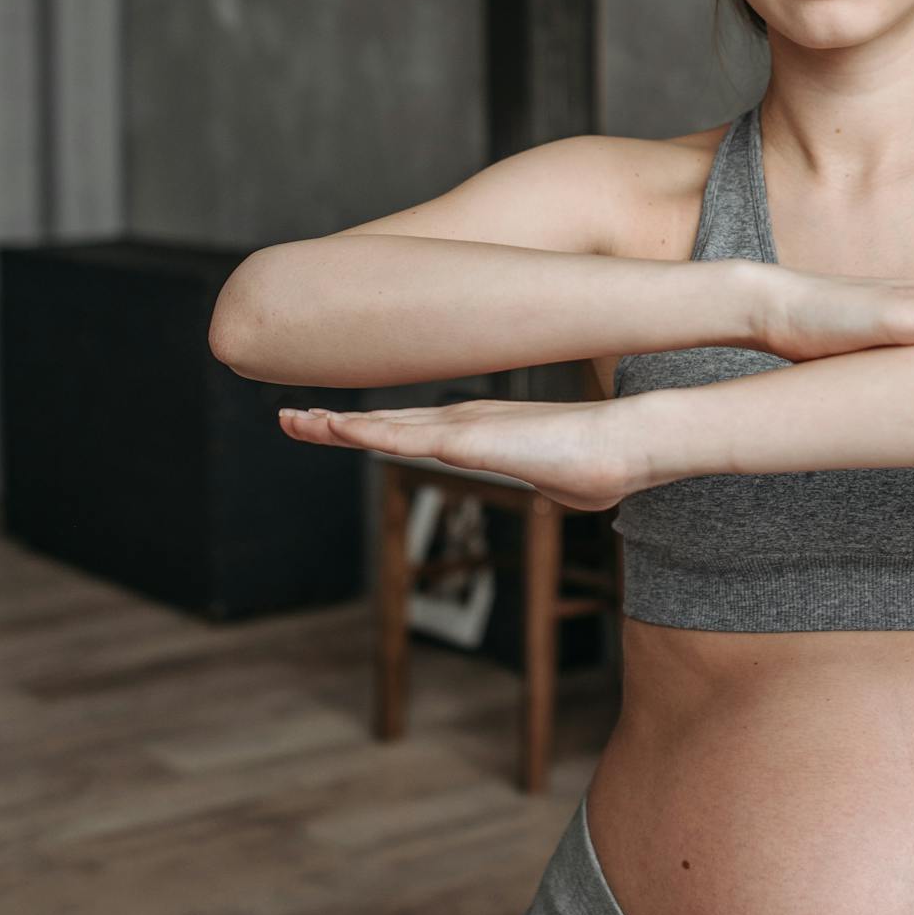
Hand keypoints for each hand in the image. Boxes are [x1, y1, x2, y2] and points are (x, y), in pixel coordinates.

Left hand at [276, 396, 632, 511]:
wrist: (622, 449)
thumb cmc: (602, 466)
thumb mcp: (562, 485)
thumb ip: (546, 487)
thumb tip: (558, 497)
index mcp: (476, 434)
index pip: (410, 430)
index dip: (369, 427)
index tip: (333, 426)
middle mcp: (459, 423)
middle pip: (383, 423)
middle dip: (335, 423)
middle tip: (291, 417)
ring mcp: (459, 426)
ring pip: (381, 426)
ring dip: (334, 426)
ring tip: (292, 421)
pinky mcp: (465, 436)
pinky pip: (401, 436)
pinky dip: (362, 431)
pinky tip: (331, 429)